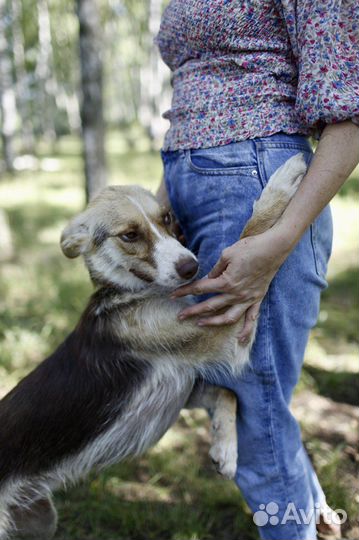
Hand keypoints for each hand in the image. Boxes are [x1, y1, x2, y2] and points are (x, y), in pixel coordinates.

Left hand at [171, 226, 292, 341]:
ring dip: (213, 322)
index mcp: (226, 281)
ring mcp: (247, 298)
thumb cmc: (250, 247)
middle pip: (210, 306)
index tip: (173, 295)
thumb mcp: (227, 254)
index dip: (185, 291)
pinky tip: (239, 339)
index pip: (200, 288)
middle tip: (180, 316)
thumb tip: (208, 277)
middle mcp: (236, 294)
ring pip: (228, 317)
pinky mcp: (257, 299)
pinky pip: (251, 318)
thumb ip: (216, 268)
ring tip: (200, 324)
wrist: (274, 248)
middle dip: (193, 311)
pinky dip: (246, 330)